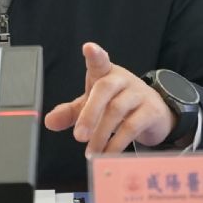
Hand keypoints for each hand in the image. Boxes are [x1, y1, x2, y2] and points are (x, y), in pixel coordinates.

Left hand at [44, 42, 175, 153]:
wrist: (154, 113)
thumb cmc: (116, 103)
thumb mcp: (91, 106)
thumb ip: (70, 112)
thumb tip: (49, 122)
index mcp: (105, 73)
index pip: (99, 60)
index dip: (95, 54)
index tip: (89, 48)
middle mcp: (122, 79)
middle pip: (104, 89)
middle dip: (89, 113)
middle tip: (78, 137)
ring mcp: (139, 93)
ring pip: (117, 111)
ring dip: (101, 134)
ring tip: (90, 152)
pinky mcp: (152, 111)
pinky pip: (132, 127)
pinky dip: (117, 143)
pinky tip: (107, 154)